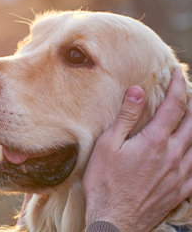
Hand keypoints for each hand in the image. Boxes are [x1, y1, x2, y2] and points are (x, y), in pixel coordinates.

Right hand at [83, 68, 191, 231]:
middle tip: (187, 91)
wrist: (115, 219)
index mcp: (155, 141)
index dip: (178, 86)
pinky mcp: (181, 189)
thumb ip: (126, 117)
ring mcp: (180, 173)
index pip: (174, 106)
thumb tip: (138, 91)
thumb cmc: (105, 183)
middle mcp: (173, 155)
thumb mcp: (108, 145)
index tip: (177, 72)